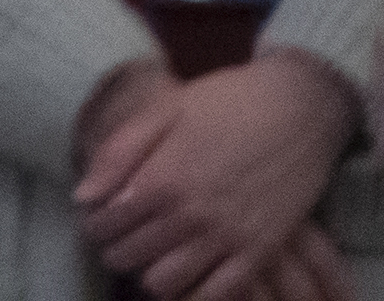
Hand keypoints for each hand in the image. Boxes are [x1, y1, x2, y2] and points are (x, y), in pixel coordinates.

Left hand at [78, 47, 361, 297]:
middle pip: (131, 257)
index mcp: (162, 178)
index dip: (93, 225)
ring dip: (152, 273)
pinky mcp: (261, 251)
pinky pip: (219, 294)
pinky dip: (197, 292)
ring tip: (153, 255)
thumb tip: (83, 196)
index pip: (106, 223)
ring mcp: (229, 237)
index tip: (97, 219)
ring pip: (168, 284)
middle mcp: (193, 215)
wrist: (300, 106)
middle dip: (117, 249)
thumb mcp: (164, 110)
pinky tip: (189, 274)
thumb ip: (120, 153)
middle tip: (122, 237)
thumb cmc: (226, 101)